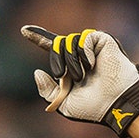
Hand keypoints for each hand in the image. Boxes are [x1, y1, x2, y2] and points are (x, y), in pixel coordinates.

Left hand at [20, 26, 138, 136]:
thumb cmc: (93, 107)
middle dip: (57, 62)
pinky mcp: (102, 41)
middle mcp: (79, 55)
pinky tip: (92, 65)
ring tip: (84, 75)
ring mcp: (90, 47)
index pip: (52, 48)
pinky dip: (84, 53)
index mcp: (70, 67)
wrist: (115, 103)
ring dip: (71, 62)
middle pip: (56, 45)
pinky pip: (83, 39)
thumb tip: (37, 72)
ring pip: (68, 42)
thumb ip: (47, 90)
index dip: (38, 38)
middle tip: (66, 77)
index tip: (23, 30)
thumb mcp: (63, 103)